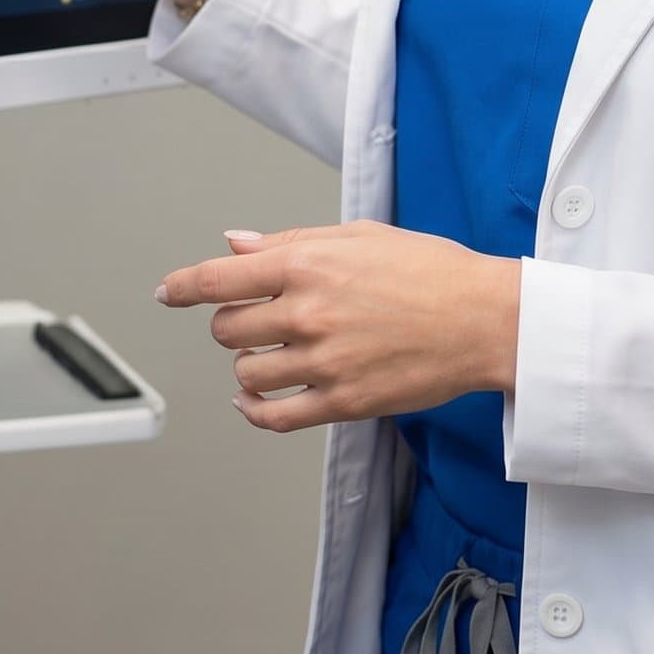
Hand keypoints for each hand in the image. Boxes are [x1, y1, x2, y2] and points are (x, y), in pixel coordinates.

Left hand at [156, 221, 521, 431]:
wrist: (485, 319)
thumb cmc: (431, 271)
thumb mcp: (358, 235)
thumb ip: (290, 239)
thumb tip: (236, 243)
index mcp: (308, 263)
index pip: (218, 278)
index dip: (183, 286)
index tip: (168, 292)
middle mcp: (308, 312)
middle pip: (228, 329)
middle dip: (233, 323)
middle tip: (257, 319)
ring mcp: (323, 361)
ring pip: (247, 373)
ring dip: (249, 364)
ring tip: (273, 353)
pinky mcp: (342, 402)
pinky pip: (275, 418)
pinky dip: (254, 412)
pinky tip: (255, 402)